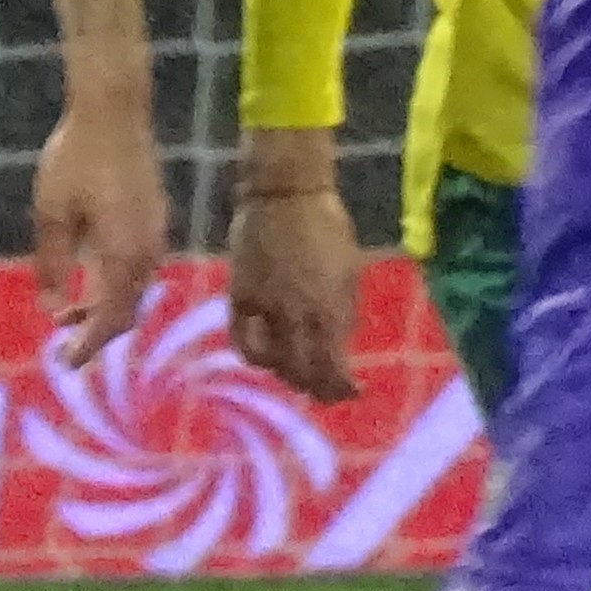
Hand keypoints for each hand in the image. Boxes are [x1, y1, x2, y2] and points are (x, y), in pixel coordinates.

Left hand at [32, 90, 168, 367]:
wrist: (114, 112)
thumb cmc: (74, 160)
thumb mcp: (51, 215)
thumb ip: (52, 265)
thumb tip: (51, 310)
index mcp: (124, 254)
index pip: (111, 318)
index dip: (88, 345)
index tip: (65, 364)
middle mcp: (148, 250)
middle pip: (127, 310)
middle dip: (96, 332)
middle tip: (63, 348)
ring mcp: (156, 233)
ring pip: (134, 290)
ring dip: (105, 308)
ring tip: (66, 316)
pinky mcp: (154, 219)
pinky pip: (139, 268)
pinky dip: (115, 285)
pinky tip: (89, 281)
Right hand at [225, 174, 362, 408]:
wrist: (285, 197)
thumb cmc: (329, 228)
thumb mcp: (351, 271)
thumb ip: (343, 311)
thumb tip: (339, 343)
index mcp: (330, 308)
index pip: (334, 367)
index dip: (342, 387)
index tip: (351, 392)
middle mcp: (296, 315)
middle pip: (301, 371)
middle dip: (315, 389)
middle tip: (324, 393)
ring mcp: (264, 307)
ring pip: (270, 360)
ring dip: (283, 375)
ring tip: (294, 374)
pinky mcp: (238, 296)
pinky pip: (241, 338)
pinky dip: (252, 355)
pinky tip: (262, 356)